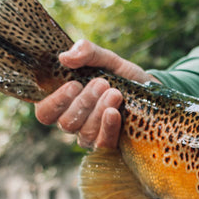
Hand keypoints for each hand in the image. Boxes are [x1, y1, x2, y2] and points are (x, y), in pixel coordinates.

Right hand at [35, 40, 157, 148]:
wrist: (152, 92)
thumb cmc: (123, 77)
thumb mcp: (108, 60)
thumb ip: (87, 53)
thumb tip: (65, 57)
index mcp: (66, 104)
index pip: (45, 113)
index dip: (55, 102)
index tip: (73, 84)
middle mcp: (76, 123)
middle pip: (66, 123)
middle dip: (84, 102)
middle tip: (102, 83)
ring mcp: (93, 137)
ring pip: (85, 132)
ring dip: (99, 110)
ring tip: (115, 93)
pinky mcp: (112, 145)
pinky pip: (103, 144)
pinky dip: (108, 127)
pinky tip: (114, 113)